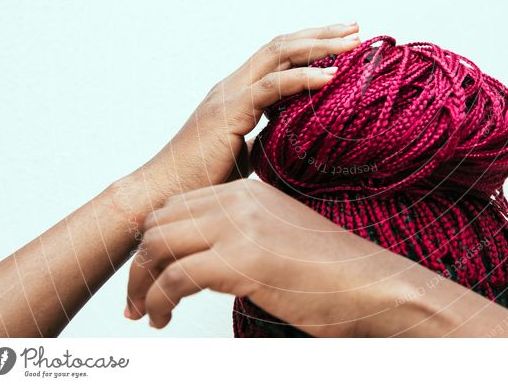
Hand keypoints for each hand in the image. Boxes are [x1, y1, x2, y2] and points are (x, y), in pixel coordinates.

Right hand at [112, 22, 359, 217]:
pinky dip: (303, 78)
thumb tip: (293, 146)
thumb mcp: (245, 157)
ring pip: (279, 55)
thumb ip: (266, 142)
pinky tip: (331, 77)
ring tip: (353, 43)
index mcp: (237, 93)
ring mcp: (229, 96)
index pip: (278, 56)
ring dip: (319, 46)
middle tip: (357, 29)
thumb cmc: (202, 183)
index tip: (345, 39)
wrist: (163, 196)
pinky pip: (271, 87)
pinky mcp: (228, 114)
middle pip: (282, 45)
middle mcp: (233, 86)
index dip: (312, 44)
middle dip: (322, 34)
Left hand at [125, 178, 389, 335]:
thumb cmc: (332, 273)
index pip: (178, 206)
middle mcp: (240, 201)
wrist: (370, 285)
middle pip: (160, 223)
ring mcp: (240, 226)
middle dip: (139, 263)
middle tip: (137, 298)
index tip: (149, 273)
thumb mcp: (279, 238)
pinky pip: (176, 277)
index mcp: (249, 192)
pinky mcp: (243, 258)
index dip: (154, 241)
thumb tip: (209, 257)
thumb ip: (243, 236)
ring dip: (143, 285)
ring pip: (160, 246)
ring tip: (148, 312)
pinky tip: (165, 316)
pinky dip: (160, 300)